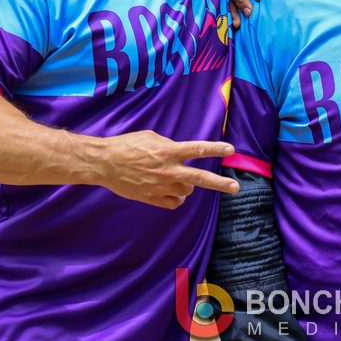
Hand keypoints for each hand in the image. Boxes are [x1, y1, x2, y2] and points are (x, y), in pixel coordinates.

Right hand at [97, 131, 238, 208]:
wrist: (105, 163)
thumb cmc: (127, 146)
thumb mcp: (151, 137)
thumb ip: (170, 146)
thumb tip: (182, 153)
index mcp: (168, 152)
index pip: (197, 149)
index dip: (215, 149)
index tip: (231, 149)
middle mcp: (167, 170)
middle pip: (199, 178)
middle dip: (220, 183)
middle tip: (235, 187)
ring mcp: (160, 186)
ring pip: (187, 191)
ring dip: (187, 185)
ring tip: (176, 178)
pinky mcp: (152, 198)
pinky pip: (175, 203)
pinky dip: (176, 198)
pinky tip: (171, 191)